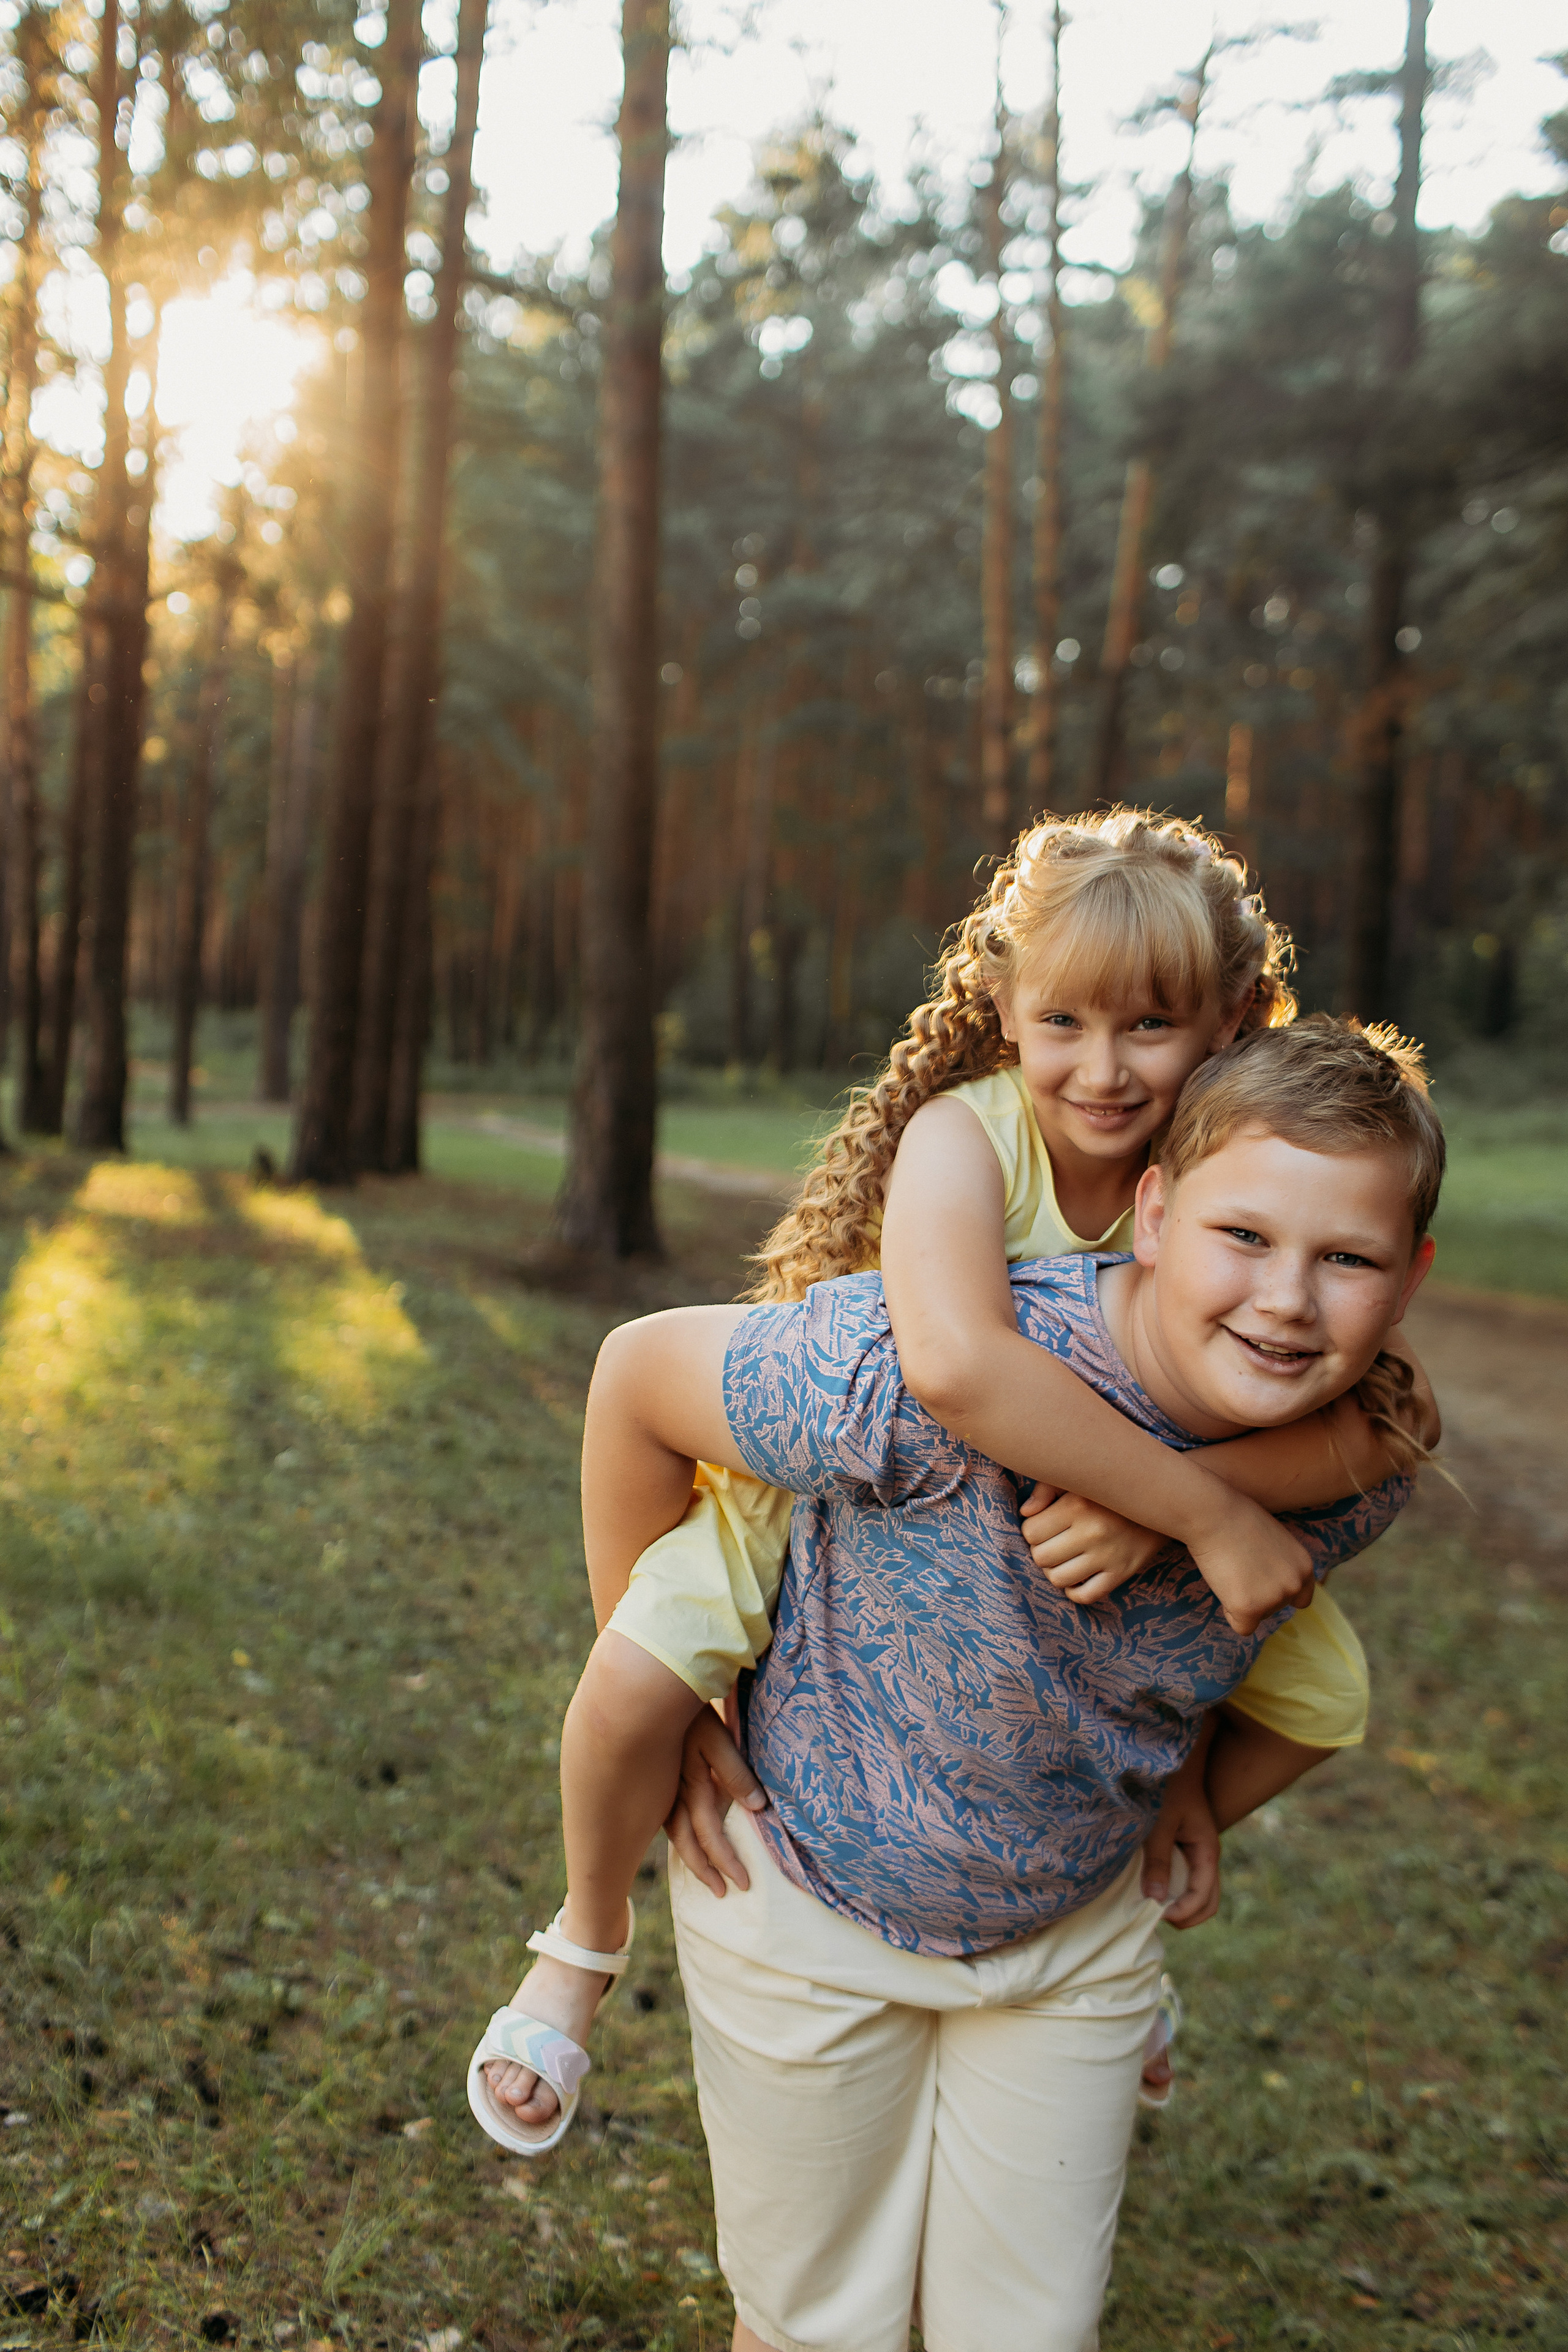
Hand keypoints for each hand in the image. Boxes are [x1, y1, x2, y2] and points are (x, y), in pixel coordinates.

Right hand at [664, 1704, 767, 1896]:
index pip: (710, 1835)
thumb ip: (735, 1772)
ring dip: (691, 1855)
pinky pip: (666, 1815)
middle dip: (707, 1869)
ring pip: (674, 1832)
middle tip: (723, 1893)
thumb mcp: (718, 1737)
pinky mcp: (658, 1775)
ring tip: (704, 1875)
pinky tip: (684, 1836)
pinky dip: (678, 1833)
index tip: (742, 1884)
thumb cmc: (690, 1710)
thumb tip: (757, 1808)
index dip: (726, 1861)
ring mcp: (662, 1785)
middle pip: (689, 1842)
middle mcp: (673, 1793)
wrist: (649, 1687)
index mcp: (692, 1786)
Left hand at [1020, 1482, 1166, 1602]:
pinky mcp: (1122, 1572)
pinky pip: (1085, 1596)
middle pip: (1041, 1557)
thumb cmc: (1109, 1491)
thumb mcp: (1078, 1479)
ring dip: (1055, 1572)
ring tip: (1063, 1559)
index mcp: (1077, 1505)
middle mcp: (1092, 1532)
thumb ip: (1047, 1488)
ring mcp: (1108, 1555)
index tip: (1042, 1526)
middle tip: (1052, 1543)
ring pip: (1058, 1579)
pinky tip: (1077, 1576)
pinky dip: (1074, 1591)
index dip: (1032, 1531)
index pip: (1031, 1532)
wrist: (1161, 1501)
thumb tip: (1025, 1512)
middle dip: (1041, 1552)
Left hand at [1142, 1765, 1220, 1929]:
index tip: (1156, 1914)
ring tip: (1150, 1905)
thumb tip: (1155, 1899)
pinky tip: (1150, 1887)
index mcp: (1207, 1852)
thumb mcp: (1160, 1823)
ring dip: (1179, 1905)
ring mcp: (1197, 1855)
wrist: (1174, 1761)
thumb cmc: (1168, 1788)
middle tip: (1154, 1917)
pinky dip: (1172, 1891)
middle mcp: (1206, 1858)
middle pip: (1206, 1903)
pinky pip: (1185, 1881)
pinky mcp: (1185, 1850)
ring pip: (1198, 1894)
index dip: (1182, 1912)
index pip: (1203, 1898)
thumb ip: (1158, 1860)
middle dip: (1185, 1917)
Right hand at [1187, 1490, 1315, 1635]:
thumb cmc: (1236, 1518)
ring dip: (1242, 1601)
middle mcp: (1295, 1584)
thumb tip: (1269, 1582)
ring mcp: (1274, 1598)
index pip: (1300, 1598)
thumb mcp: (1274, 1540)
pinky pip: (1242, 1626)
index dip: (1278, 1593)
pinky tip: (1223, 1585)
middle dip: (1256, 1596)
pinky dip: (1230, 1612)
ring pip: (1258, 1617)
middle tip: (1238, 1569)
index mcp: (1304, 1567)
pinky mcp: (1250, 1608)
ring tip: (1230, 1569)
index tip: (1262, 1585)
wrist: (1214, 1514)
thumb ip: (1280, 1564)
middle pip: (1275, 1609)